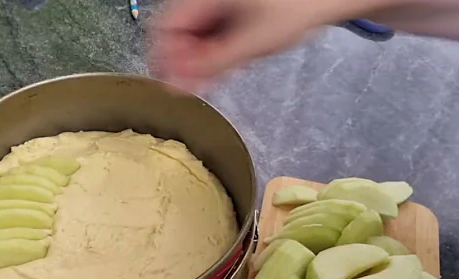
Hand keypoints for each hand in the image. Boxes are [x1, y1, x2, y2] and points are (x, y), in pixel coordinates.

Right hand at [149, 0, 378, 89]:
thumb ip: (212, 66)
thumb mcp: (250, 43)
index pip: (167, 26)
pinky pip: (212, 34)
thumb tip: (176, 87)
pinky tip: (222, 68)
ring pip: (195, 35)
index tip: (172, 84)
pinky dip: (213, 54)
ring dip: (198, 61)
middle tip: (190, 89)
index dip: (164, 56)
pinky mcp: (233, 13)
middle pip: (178, 31)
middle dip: (181, 61)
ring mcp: (221, 6)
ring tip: (207, 82)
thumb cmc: (294, 10)